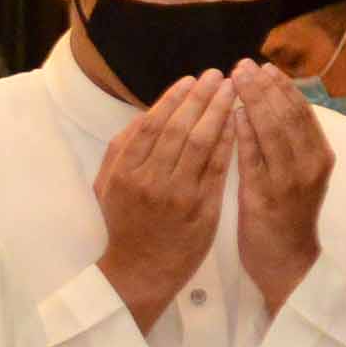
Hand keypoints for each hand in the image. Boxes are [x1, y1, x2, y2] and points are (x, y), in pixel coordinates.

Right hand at [92, 70, 232, 330]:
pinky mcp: (202, 209)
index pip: (152, 123)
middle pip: (180, 128)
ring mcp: (178, 195)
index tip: (191, 79)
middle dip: (201, 97)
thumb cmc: (124, 225)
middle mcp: (151, 180)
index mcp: (126, 171)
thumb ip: (120, 150)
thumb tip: (141, 117)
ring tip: (233, 91)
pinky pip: (218, 168)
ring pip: (202, 144)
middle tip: (218, 75)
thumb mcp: (107, 186)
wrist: (139, 271)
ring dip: (219, 113)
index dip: (174, 98)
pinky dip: (229, 142)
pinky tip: (238, 123)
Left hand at [229, 60, 333, 314]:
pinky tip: (232, 115)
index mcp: (318, 155)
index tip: (263, 66)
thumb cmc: (285, 216)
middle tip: (243, 64)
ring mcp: (290, 180)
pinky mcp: (267, 196)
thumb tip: (268, 105)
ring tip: (235, 79)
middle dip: (265, 87)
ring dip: (254, 102)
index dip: (282, 87)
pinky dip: (245, 134)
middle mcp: (309, 164)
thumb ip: (285, 144)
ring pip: (274, 131)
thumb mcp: (294, 174)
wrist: (288, 262)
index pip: (300, 111)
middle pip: (287, 115)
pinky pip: (255, 158)